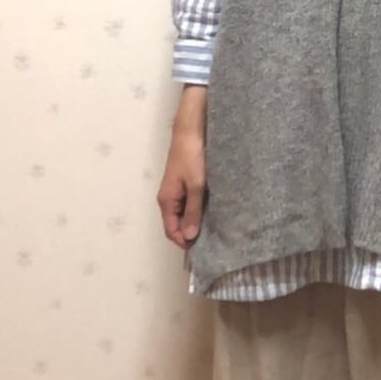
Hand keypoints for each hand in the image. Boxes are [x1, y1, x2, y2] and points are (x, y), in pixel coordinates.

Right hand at [157, 86, 207, 247]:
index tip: (203, 249)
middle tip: (212, 240)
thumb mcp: (195, 186)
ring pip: (183, 215)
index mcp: (166, 201)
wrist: (190, 130)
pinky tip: (211, 212)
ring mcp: (175, 192)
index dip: (184, 242)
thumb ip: (193, 212)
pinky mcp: (183, 185)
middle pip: (176, 225)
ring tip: (214, 228)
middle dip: (190, 234)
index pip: (171, 231)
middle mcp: (167, 199)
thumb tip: (189, 236)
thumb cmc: (192, 157)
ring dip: (194, 223)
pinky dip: (197, 211)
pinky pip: (188, 205)